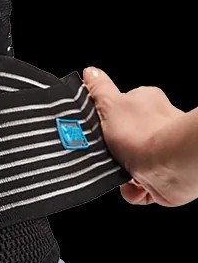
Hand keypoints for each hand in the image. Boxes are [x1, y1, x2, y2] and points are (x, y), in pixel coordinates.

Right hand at [83, 67, 197, 206]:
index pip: (118, 111)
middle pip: (121, 142)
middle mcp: (156, 126)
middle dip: (111, 153)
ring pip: (128, 167)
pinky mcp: (162, 177)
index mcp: (144, 103)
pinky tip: (134, 185)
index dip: (105, 125)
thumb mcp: (109, 104)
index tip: (97, 133)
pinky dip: (133, 190)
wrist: (171, 164)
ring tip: (123, 172)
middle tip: (107, 154)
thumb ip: (98, 89)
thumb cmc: (143, 132)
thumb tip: (90, 72)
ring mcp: (160, 152)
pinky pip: (139, 188)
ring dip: (121, 174)